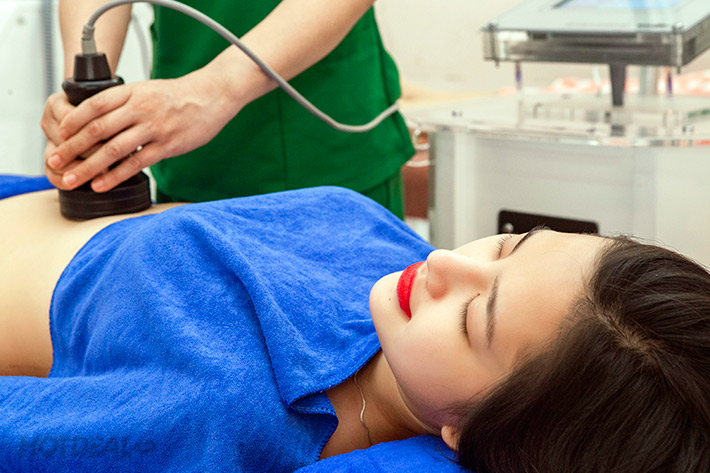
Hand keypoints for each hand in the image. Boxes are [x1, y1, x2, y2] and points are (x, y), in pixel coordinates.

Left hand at [46, 70, 238, 191]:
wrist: (212, 96)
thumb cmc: (180, 96)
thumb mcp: (147, 90)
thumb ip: (124, 103)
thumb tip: (100, 120)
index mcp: (131, 92)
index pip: (93, 106)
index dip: (72, 121)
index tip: (59, 136)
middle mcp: (139, 109)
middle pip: (97, 129)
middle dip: (72, 147)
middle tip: (54, 160)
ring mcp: (153, 128)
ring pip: (113, 149)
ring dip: (88, 167)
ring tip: (72, 179)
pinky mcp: (167, 146)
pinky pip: (136, 163)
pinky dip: (115, 176)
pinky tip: (102, 185)